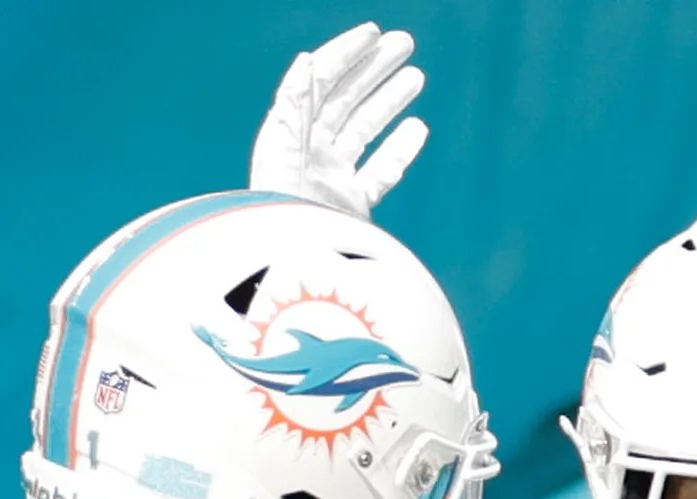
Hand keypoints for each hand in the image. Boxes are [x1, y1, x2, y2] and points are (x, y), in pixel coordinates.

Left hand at [249, 22, 427, 218]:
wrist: (289, 266)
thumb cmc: (278, 208)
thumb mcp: (281, 149)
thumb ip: (294, 105)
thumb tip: (307, 61)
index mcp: (292, 131)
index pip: (320, 81)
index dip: (346, 53)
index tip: (375, 33)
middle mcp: (311, 150)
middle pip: (346, 98)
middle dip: (375, 69)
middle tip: (406, 44)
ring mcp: (332, 178)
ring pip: (366, 129)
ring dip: (390, 101)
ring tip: (417, 76)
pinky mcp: (351, 206)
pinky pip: (381, 172)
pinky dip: (400, 150)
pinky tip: (418, 128)